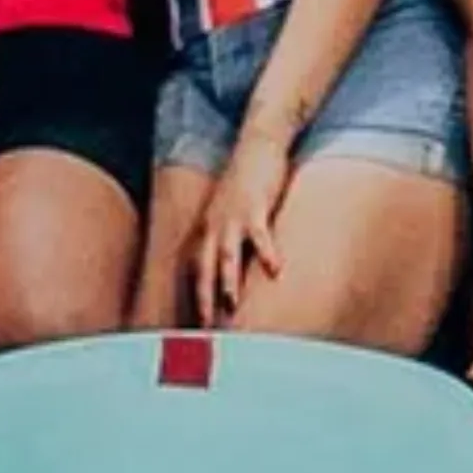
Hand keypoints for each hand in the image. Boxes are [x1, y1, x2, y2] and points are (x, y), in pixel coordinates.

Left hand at [195, 128, 295, 324]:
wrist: (256, 144)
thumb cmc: (246, 183)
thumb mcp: (228, 213)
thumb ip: (229, 239)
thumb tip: (234, 270)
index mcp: (207, 230)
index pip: (196, 271)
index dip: (196, 298)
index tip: (198, 325)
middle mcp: (214, 226)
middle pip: (204, 269)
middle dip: (203, 299)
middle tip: (205, 327)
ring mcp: (233, 217)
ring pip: (227, 254)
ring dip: (227, 280)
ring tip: (231, 304)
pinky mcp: (255, 206)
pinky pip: (260, 234)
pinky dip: (266, 252)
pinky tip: (275, 270)